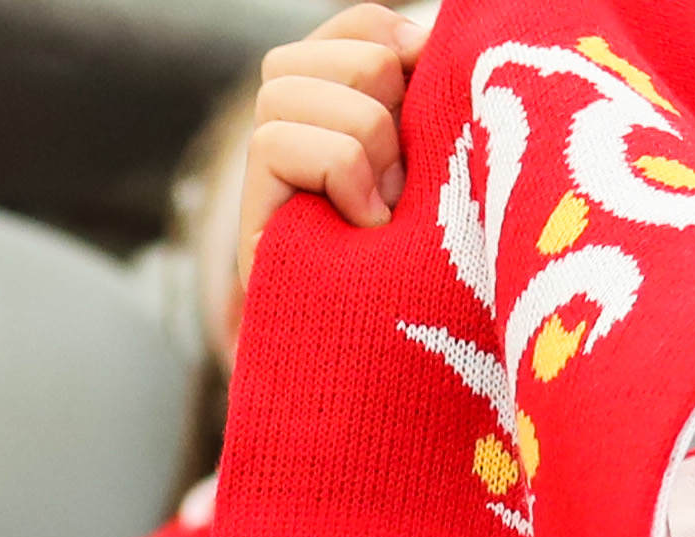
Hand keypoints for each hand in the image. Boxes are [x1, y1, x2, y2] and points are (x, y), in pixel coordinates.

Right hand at [251, 4, 430, 243]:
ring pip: (283, 91)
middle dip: (376, 89)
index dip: (387, 33)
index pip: (351, 28)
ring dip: (361, 136)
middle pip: (308, 53)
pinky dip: (340, 174)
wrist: (420, 346)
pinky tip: (369, 223)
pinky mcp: (253, 222)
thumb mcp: (441, 153)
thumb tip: (428, 36)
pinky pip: (275, 142)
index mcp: (340, 108)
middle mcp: (294, 135)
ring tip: (389, 200)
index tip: (426, 64)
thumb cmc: (439, 245)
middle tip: (405, 166)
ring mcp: (265, 181)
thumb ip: (426, 95)